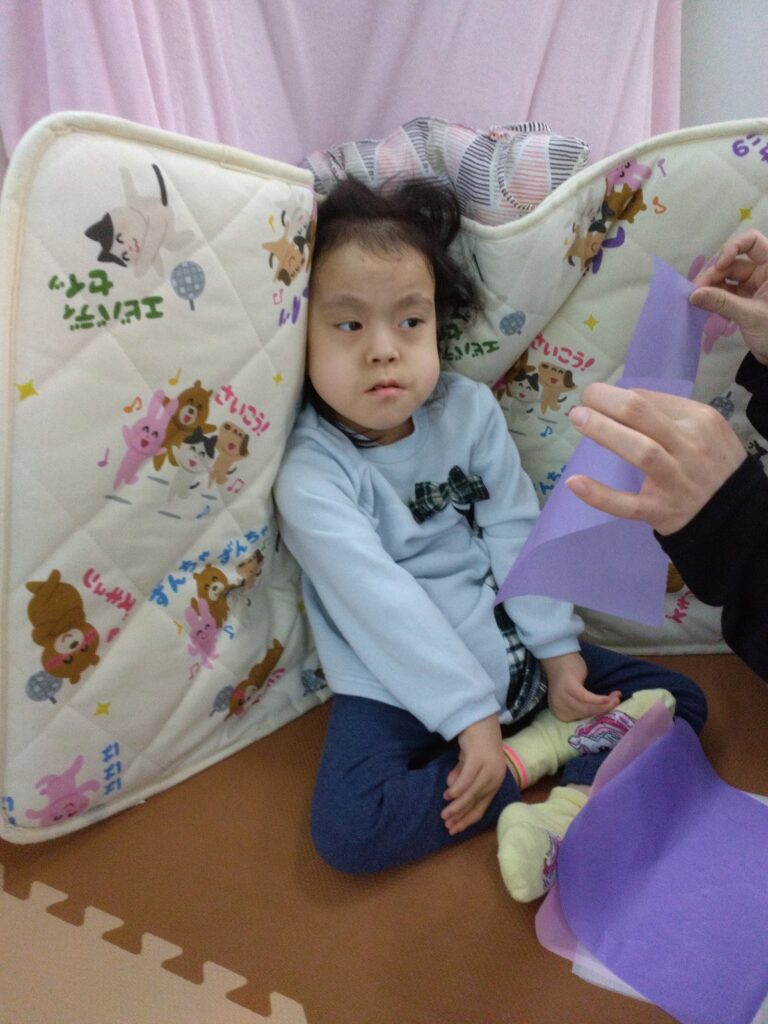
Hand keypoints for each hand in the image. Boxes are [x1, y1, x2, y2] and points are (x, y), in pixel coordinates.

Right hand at [441, 714, 506, 835]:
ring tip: (444, 814)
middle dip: (461, 816)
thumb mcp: (468, 763)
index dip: (467, 820)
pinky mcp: (480, 758)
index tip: (453, 830)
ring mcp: (489, 768)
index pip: (482, 807)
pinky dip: (457, 789)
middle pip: (477, 803)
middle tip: (446, 825)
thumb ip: (461, 777)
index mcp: (495, 782)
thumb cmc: (475, 742)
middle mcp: (495, 778)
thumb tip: (451, 793)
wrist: (480, 718)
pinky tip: (448, 796)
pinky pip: (468, 779)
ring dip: (458, 806)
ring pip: (473, 794)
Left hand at [541, 651, 619, 721]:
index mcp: (559, 712)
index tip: (610, 709)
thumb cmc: (567, 678)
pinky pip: (586, 697)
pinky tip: (608, 699)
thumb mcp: (571, 698)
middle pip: (586, 713)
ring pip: (588, 706)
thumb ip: (580, 706)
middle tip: (617, 701)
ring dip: (606, 703)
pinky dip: (598, 699)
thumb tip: (602, 712)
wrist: (557, 657)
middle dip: (605, 709)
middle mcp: (558, 707)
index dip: (598, 714)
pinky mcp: (569, 687)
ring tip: (617, 697)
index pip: (581, 719)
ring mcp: (563, 697)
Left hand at [566, 384, 746, 534]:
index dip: (616, 394)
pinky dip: (599, 495)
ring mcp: (674, 480)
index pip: (649, 400)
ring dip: (604, 431)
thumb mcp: (705, 428)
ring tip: (578, 419)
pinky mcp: (660, 510)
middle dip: (606, 401)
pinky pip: (627, 504)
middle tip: (582, 398)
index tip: (597, 397)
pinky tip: (574, 482)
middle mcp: (688, 446)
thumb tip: (619, 399)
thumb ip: (668, 413)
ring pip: (639, 451)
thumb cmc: (711, 462)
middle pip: (641, 414)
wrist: (734, 512)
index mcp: (698, 420)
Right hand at [690, 229, 767, 364]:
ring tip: (696, 301)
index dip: (733, 248)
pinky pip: (726, 293)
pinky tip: (704, 307)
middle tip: (696, 292)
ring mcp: (754, 286)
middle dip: (714, 274)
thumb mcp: (751, 315)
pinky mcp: (746, 301)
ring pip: (727, 278)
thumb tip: (693, 295)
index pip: (752, 242)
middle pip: (733, 262)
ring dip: (710, 287)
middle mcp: (764, 272)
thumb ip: (722, 302)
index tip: (720, 266)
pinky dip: (714, 298)